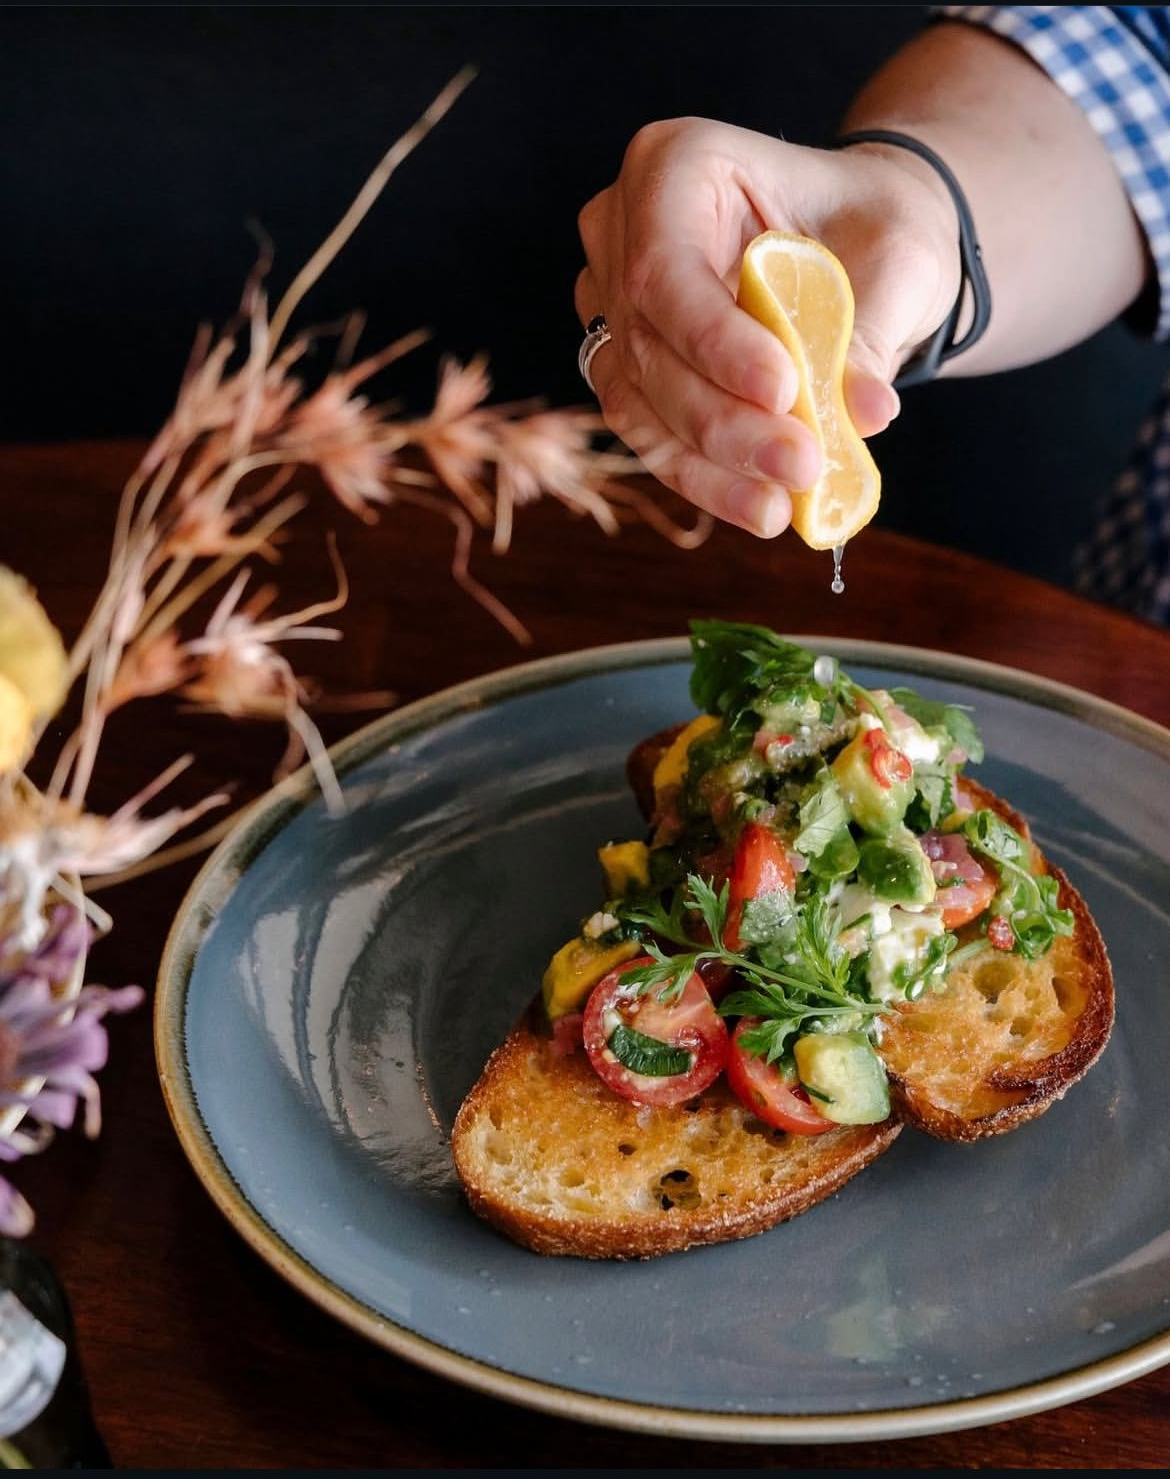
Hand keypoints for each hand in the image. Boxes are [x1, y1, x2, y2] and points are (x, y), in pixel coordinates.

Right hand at [575, 119, 959, 536]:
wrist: (858, 240)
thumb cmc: (871, 224)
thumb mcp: (893, 259)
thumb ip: (868, 332)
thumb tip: (861, 415)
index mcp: (675, 165)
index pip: (668, 267)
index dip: (715, 341)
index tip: (784, 392)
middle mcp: (621, 229)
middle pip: (648, 345)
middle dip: (723, 422)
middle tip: (800, 467)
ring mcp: (612, 300)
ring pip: (638, 401)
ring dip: (710, 464)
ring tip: (780, 507)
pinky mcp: (625, 364)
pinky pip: (649, 433)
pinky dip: (704, 477)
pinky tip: (759, 506)